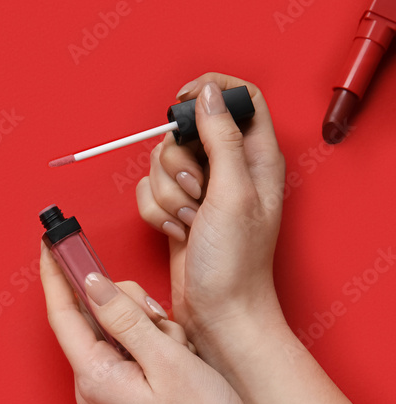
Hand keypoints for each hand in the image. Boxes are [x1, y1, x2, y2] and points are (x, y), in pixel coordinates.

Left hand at [39, 243, 263, 403]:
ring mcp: (106, 392)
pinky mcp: (123, 395)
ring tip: (180, 352)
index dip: (56, 275)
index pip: (63, 314)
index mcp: (93, 376)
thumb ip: (124, 317)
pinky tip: (180, 361)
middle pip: (93, 319)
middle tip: (162, 321)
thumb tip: (91, 283)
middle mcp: (90, 386)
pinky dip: (154, 344)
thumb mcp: (168, 359)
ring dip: (149, 328)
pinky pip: (129, 351)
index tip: (51, 242)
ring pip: (116, 331)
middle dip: (127, 306)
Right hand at [135, 73, 287, 348]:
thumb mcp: (233, 193)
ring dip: (166, 195)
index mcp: (256, 156)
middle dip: (178, 164)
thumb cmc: (236, 263)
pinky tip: (177, 232)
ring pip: (159, 163)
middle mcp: (228, 168)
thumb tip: (207, 95)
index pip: (238, 97)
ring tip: (190, 221)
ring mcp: (201, 190)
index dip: (208, 91)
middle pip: (186, 131)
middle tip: (198, 193)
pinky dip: (155, 213)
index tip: (182, 103)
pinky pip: (147, 192)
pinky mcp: (177, 209)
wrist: (218, 311)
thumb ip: (221, 138)